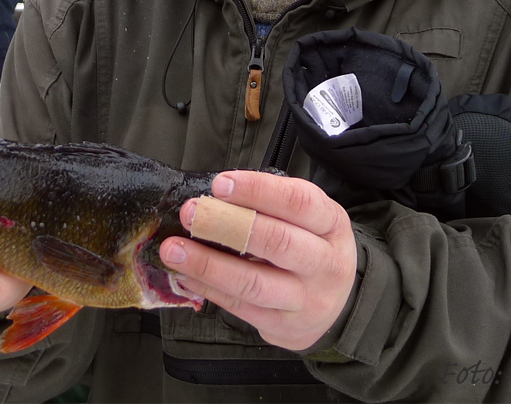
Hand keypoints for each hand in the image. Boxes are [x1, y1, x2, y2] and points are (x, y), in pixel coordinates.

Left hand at [160, 171, 355, 351]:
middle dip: (227, 225)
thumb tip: (216, 197)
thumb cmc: (311, 245)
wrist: (336, 303)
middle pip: (278, 243)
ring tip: (174, 250)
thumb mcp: (308, 217)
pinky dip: (208, 289)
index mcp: (332, 225)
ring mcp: (306, 300)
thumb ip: (272, 204)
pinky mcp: (284, 326)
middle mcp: (326, 264)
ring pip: (254, 282)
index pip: (298, 202)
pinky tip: (184, 275)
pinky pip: (240, 307)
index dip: (258, 190)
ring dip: (208, 265)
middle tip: (191, 214)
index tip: (220, 184)